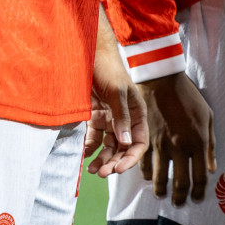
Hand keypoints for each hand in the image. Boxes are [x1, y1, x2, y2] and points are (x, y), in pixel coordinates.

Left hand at [86, 36, 147, 176]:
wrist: (89, 52)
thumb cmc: (108, 68)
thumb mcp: (117, 91)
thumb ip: (121, 117)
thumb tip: (125, 142)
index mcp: (137, 113)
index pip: (139, 142)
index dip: (131, 157)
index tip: (118, 168)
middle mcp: (125, 118)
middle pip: (123, 147)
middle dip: (114, 162)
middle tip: (101, 173)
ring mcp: (109, 118)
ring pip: (108, 146)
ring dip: (102, 159)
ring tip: (92, 170)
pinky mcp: (95, 117)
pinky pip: (94, 138)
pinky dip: (90, 148)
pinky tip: (84, 155)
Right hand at [139, 72, 214, 205]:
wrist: (162, 81)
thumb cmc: (189, 97)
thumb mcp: (207, 117)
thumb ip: (210, 145)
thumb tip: (212, 168)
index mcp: (197, 142)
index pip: (200, 177)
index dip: (199, 192)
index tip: (197, 198)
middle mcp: (179, 147)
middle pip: (180, 183)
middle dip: (180, 198)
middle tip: (179, 203)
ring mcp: (160, 145)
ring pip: (160, 178)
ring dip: (161, 191)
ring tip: (162, 195)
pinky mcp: (145, 140)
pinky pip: (144, 165)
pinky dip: (146, 175)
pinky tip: (149, 178)